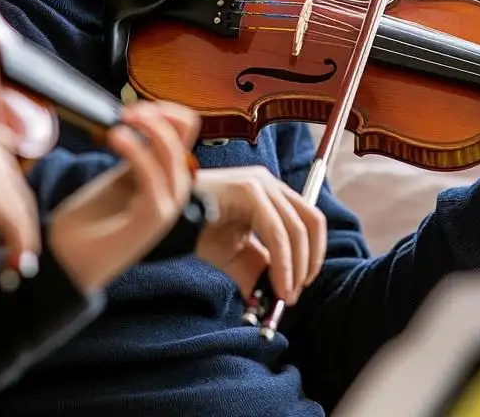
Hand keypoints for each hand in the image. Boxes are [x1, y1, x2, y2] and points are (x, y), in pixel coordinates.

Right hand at [0, 123, 41, 272]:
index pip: (5, 157)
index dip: (10, 185)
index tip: (13, 208)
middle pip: (13, 181)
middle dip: (16, 211)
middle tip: (18, 238)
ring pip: (17, 202)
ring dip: (21, 230)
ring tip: (19, 253)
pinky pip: (14, 220)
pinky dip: (20, 240)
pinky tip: (17, 256)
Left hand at [46, 101, 200, 294]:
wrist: (66, 265)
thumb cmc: (87, 224)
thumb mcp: (116, 179)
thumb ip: (136, 155)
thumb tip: (143, 118)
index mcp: (167, 177)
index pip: (187, 128)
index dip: (166, 109)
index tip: (137, 106)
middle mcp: (173, 188)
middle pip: (185, 131)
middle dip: (157, 113)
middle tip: (126, 112)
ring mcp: (167, 204)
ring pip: (171, 150)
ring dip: (147, 128)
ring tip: (117, 127)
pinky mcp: (153, 217)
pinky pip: (152, 173)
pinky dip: (135, 149)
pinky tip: (115, 138)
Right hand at [193, 165, 327, 307]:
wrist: (166, 218)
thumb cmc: (199, 230)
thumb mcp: (235, 253)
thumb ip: (258, 267)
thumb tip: (277, 295)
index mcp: (271, 193)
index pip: (309, 218)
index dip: (314, 251)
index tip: (305, 281)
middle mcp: (270, 183)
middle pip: (310, 221)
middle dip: (308, 261)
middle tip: (296, 293)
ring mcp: (261, 184)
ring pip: (295, 229)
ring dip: (295, 267)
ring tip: (286, 294)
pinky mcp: (249, 191)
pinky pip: (275, 232)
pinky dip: (282, 263)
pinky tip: (277, 284)